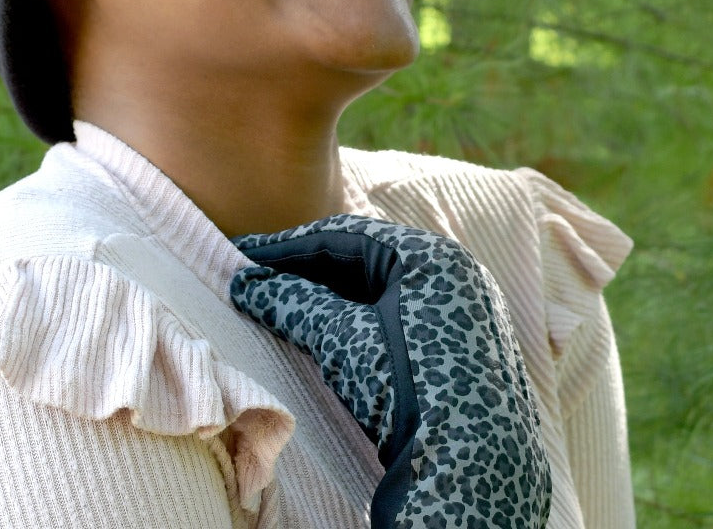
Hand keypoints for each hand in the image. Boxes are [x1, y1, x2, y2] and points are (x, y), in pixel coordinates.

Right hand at [231, 214, 550, 527]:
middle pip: (364, 260)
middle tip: (257, 278)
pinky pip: (401, 318)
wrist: (469, 476)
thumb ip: (292, 302)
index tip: (243, 253)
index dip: (287, 246)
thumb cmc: (406, 391)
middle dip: (306, 270)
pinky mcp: (466, 350)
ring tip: (281, 304)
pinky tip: (324, 331)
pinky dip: (358, 320)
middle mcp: (457, 274)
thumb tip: (245, 283)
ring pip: (382, 291)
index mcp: (433, 256)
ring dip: (329, 296)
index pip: (346, 236)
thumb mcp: (340, 339)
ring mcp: (466, 312)